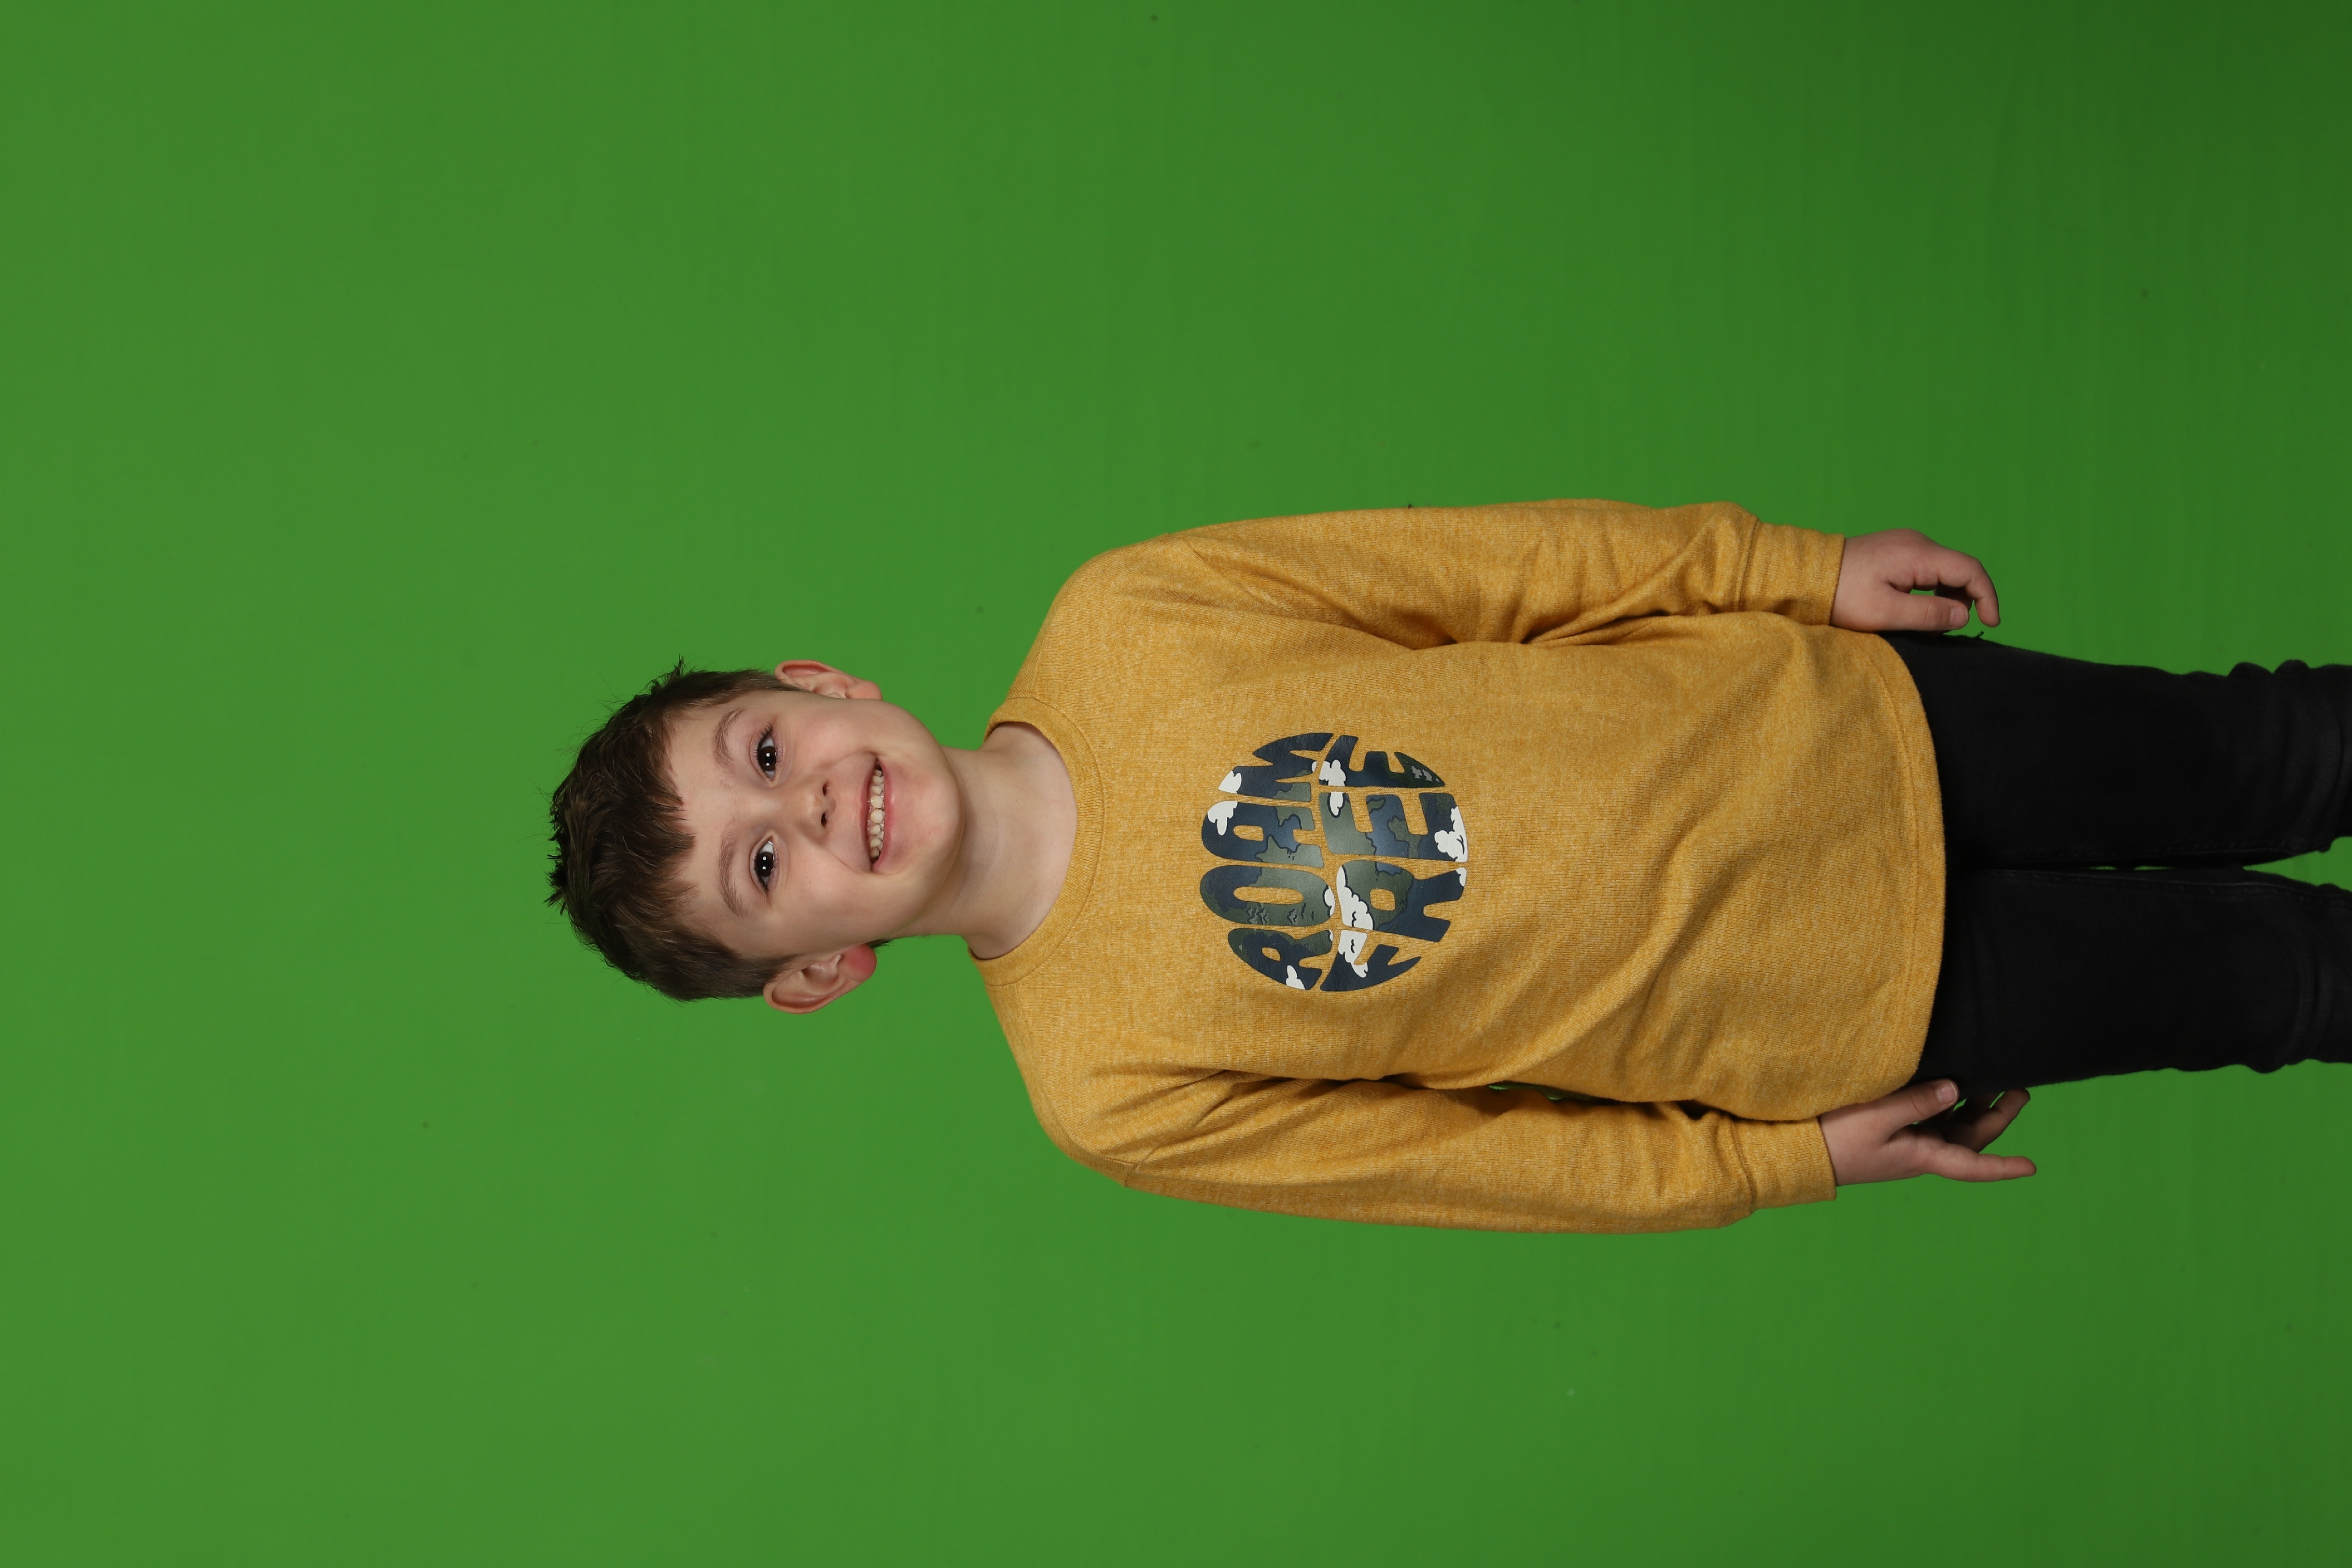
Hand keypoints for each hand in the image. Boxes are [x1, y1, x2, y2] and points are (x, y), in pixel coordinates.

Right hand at [1819, 1080, 2035, 1185]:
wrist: (1801, 1154)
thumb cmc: (1835, 1140)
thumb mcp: (1876, 1118)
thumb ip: (1917, 1102)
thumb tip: (1956, 1088)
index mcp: (1922, 1156)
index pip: (1971, 1164)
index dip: (2002, 1166)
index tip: (2032, 1167)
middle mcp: (1921, 1152)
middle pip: (1969, 1138)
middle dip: (1997, 1115)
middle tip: (2019, 1088)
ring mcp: (1907, 1143)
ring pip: (1953, 1127)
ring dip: (1974, 1107)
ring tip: (1991, 1079)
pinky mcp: (1892, 1132)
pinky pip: (1931, 1119)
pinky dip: (1946, 1103)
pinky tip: (1947, 1083)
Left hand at [1831, 529, 2000, 631]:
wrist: (1805, 576)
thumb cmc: (1841, 596)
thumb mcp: (1886, 613)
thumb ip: (1929, 615)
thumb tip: (1963, 616)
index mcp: (1918, 554)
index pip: (1970, 570)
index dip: (1987, 597)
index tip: (1991, 623)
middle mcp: (1916, 543)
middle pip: (1959, 570)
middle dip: (1964, 602)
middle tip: (1946, 631)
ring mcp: (1905, 545)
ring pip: (1943, 572)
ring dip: (1945, 600)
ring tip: (1926, 626)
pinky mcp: (1895, 552)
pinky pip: (1926, 572)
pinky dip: (1930, 593)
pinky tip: (1914, 612)